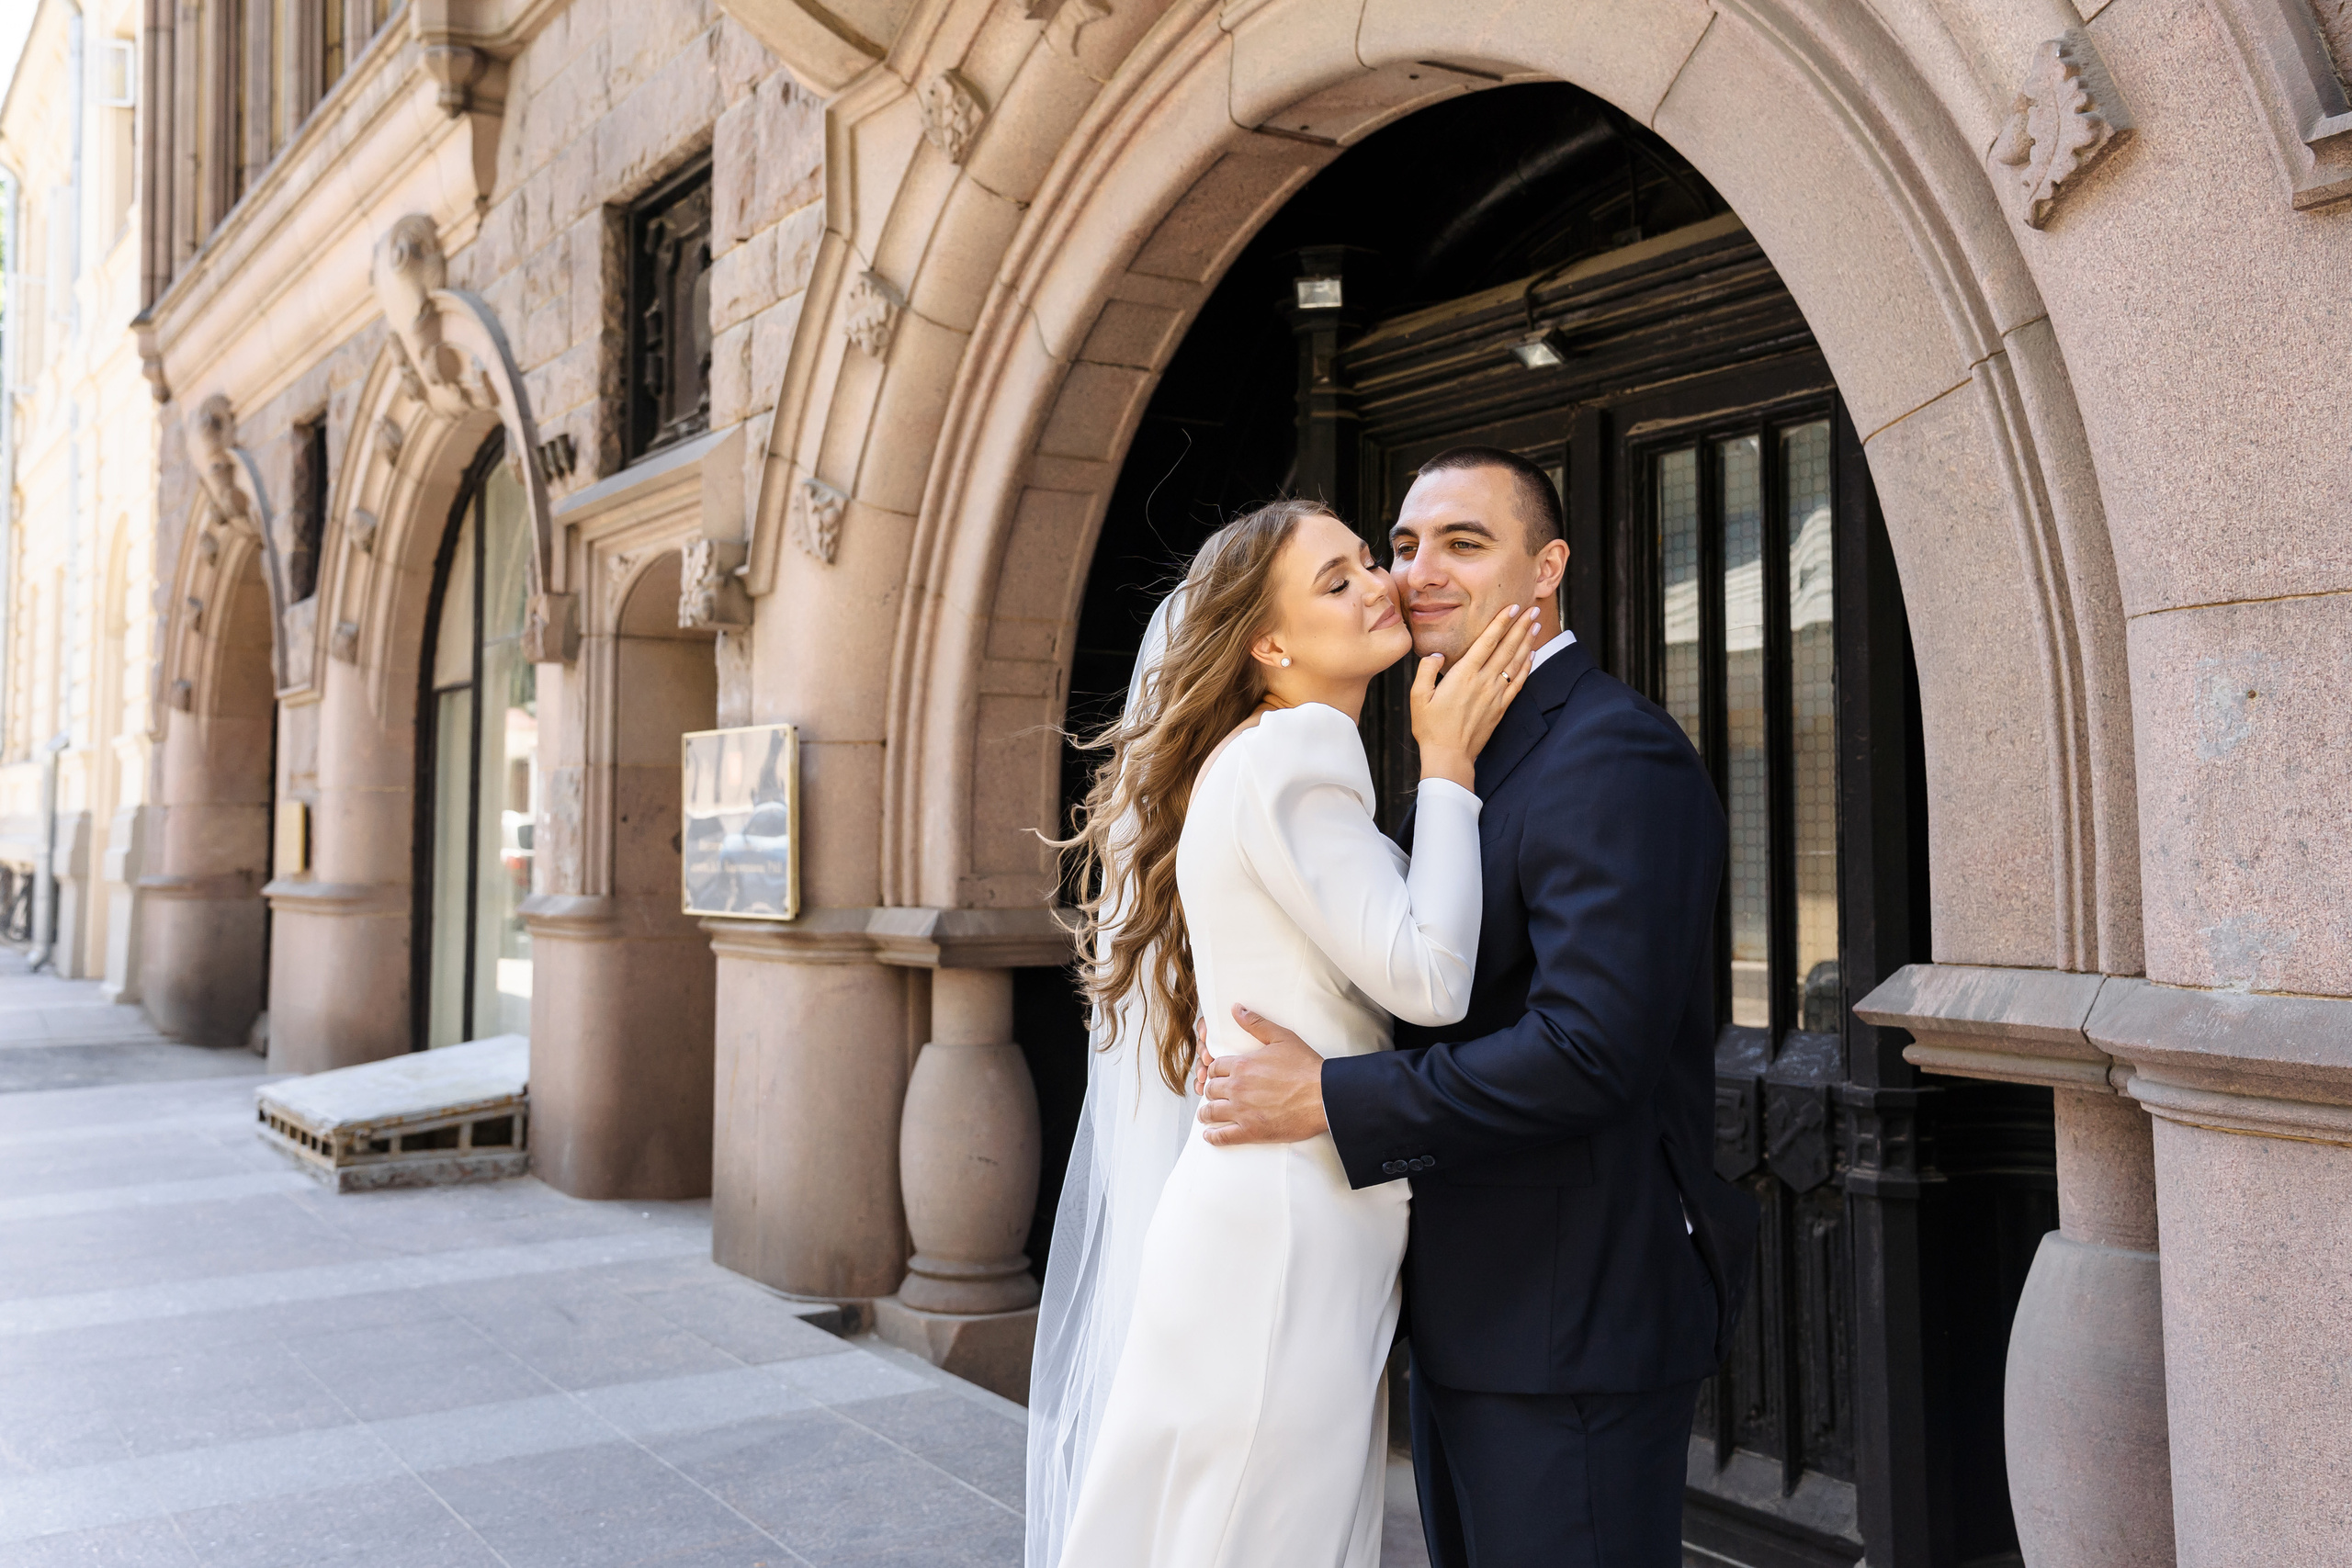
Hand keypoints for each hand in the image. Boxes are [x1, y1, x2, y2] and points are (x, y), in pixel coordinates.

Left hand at [1197, 1006, 1328, 1144]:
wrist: (1323, 1095)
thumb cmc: (1306, 1067)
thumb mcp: (1281, 1037)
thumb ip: (1256, 1023)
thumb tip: (1236, 1009)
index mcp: (1242, 1065)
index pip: (1215, 1067)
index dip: (1215, 1071)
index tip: (1218, 1075)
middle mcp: (1236, 1087)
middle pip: (1211, 1089)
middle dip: (1211, 1090)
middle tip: (1215, 1094)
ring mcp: (1241, 1111)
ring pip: (1211, 1112)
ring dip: (1206, 1113)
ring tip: (1206, 1115)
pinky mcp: (1250, 1131)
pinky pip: (1222, 1136)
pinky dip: (1213, 1137)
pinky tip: (1209, 1135)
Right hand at [1411, 603, 1539, 789]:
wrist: (1449, 755)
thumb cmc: (1430, 727)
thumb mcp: (1417, 696)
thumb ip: (1426, 670)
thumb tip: (1437, 655)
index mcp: (1463, 675)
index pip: (1487, 642)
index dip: (1501, 623)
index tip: (1512, 608)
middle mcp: (1483, 681)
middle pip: (1506, 648)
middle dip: (1520, 626)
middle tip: (1531, 609)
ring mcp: (1495, 695)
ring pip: (1516, 662)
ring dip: (1527, 642)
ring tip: (1535, 626)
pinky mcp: (1501, 707)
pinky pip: (1518, 683)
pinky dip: (1527, 667)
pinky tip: (1532, 655)